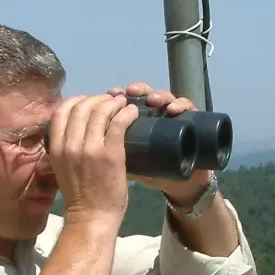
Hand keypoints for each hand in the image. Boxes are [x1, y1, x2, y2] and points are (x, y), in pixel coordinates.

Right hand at [46, 93, 136, 225]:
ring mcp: (89, 149)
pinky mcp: (110, 154)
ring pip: (100, 111)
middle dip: (97, 99)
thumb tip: (75, 133)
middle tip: (110, 100)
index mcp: (55, 148)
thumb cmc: (79, 197)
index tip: (88, 102)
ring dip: (113, 102)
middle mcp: (69, 145)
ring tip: (123, 103)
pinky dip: (126, 113)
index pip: (61, 111)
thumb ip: (65, 150)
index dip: (76, 101)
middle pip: (81, 107)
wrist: (91, 218)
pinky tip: (133, 112)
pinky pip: (118, 124)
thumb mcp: (62, 168)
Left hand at [107, 81, 213, 204]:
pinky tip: (174, 109)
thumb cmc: (150, 173)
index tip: (109, 94)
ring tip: (153, 100)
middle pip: (145, 92)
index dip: (117, 95)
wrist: (178, 185)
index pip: (126, 100)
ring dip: (158, 94)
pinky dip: (182, 104)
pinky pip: (188, 107)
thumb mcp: (124, 164)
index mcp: (137, 120)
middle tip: (131, 92)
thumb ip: (107, 153)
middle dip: (138, 89)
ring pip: (165, 96)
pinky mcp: (191, 122)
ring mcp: (173, 116)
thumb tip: (82, 149)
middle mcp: (155, 113)